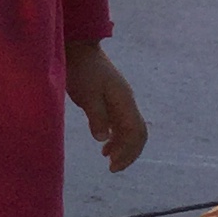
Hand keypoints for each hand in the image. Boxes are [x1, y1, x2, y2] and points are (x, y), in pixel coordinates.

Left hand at [66, 41, 146, 172]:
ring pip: (130, 129)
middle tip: (112, 168)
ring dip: (122, 146)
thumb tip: (103, 138)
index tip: (113, 166)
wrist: (80, 48)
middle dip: (128, 153)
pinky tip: (105, 144)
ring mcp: (121, 100)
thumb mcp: (87, 94)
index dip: (128, 152)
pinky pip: (121, 123)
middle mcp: (127, 102)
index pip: (136, 133)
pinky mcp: (112, 99)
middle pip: (137, 133)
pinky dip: (116, 137)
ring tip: (107, 158)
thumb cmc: (82, 70)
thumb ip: (96, 116)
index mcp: (124, 101)